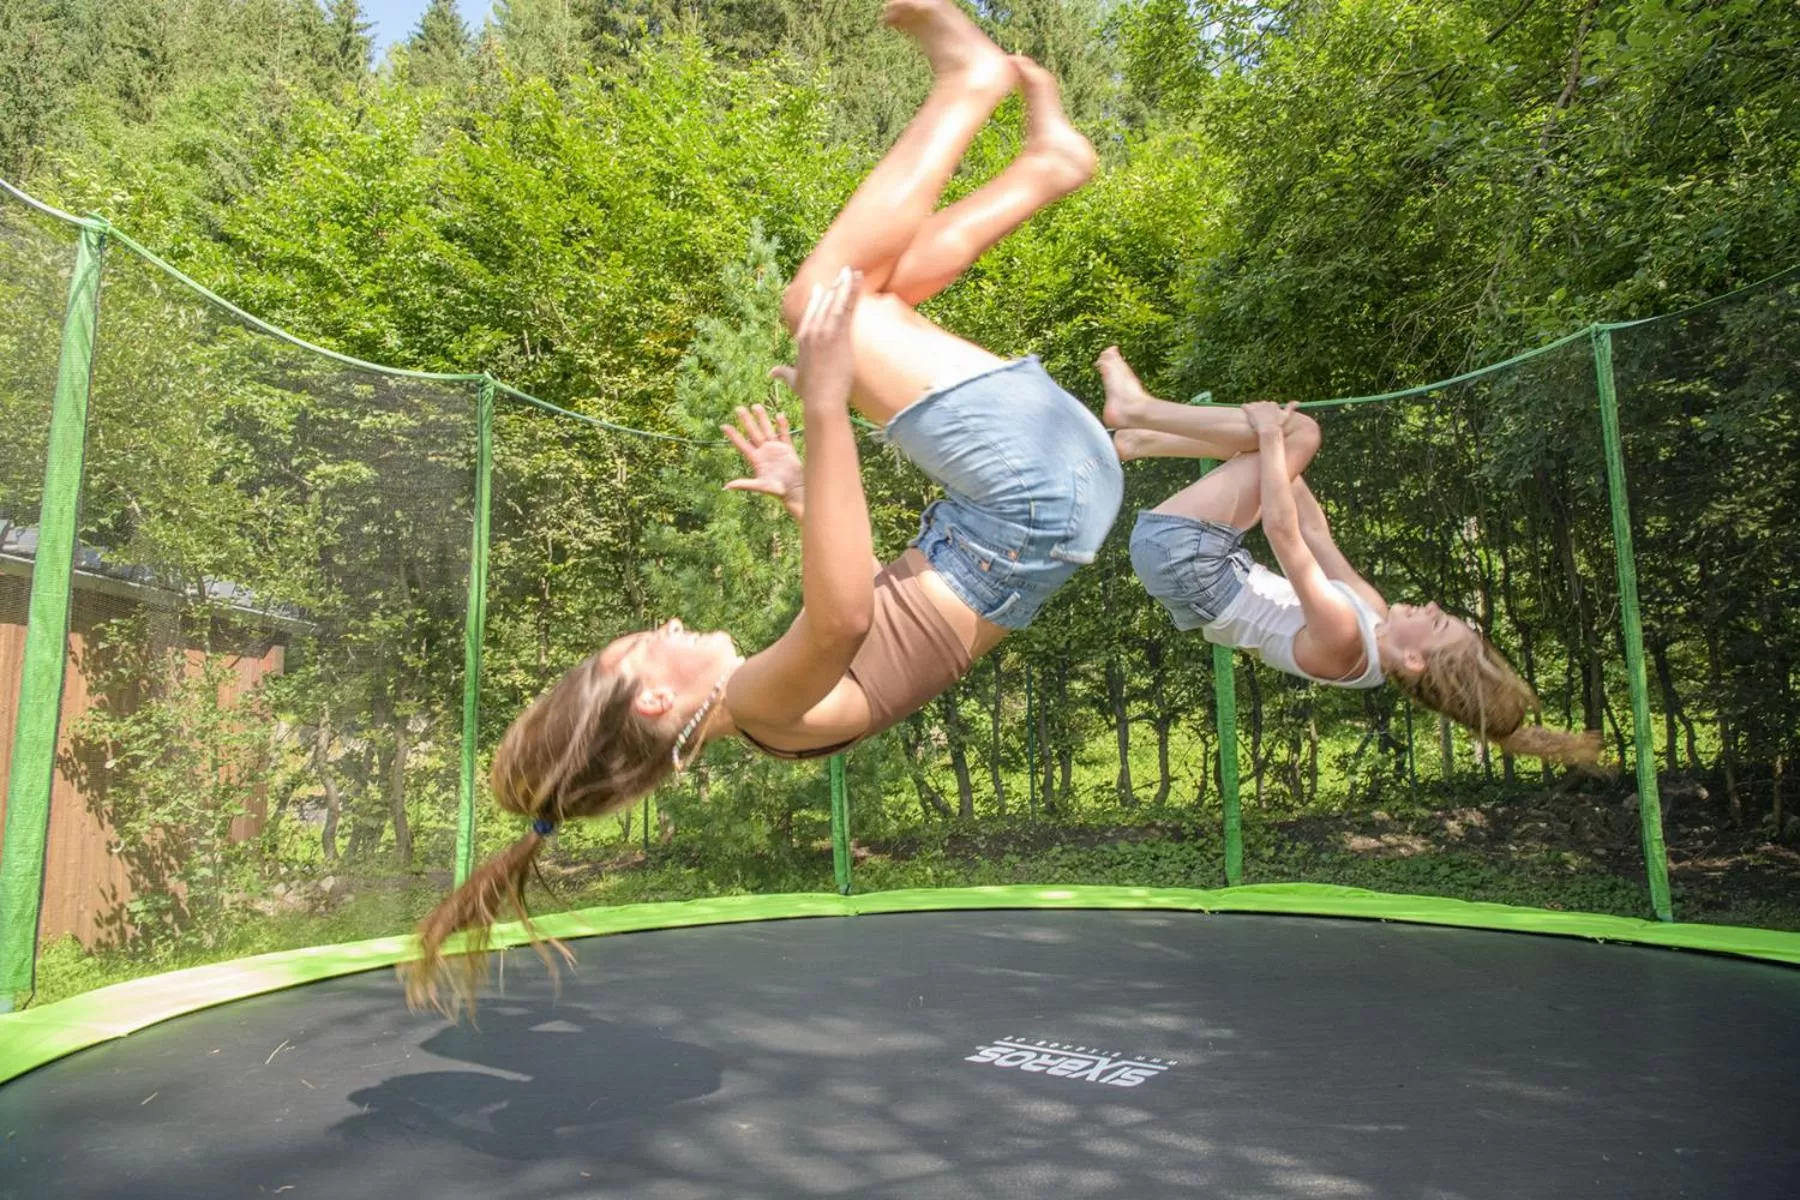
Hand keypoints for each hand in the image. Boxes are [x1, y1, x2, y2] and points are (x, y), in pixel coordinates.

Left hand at [722, 403, 803, 508]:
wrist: (795, 491)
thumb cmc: (777, 491)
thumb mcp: (760, 486)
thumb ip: (745, 484)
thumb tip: (727, 486)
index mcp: (756, 460)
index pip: (742, 444)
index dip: (733, 436)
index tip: (724, 426)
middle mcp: (764, 452)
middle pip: (753, 433)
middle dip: (746, 421)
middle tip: (738, 408)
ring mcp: (775, 449)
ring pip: (767, 430)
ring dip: (762, 418)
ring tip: (756, 405)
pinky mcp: (787, 449)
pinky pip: (784, 434)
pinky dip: (782, 425)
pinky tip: (778, 415)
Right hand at [772, 267, 859, 409]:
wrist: (821, 399)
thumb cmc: (810, 393)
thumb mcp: (794, 380)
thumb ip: (783, 373)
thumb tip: (772, 373)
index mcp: (802, 338)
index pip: (810, 312)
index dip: (817, 298)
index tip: (823, 287)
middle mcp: (811, 331)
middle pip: (823, 302)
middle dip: (834, 286)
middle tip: (844, 272)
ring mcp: (824, 331)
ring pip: (835, 301)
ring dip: (845, 284)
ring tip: (852, 270)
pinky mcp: (838, 335)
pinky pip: (846, 308)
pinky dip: (852, 292)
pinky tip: (857, 280)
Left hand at [1243, 400, 1298, 436]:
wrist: (1269, 432)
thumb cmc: (1278, 425)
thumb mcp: (1286, 416)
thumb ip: (1291, 407)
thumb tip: (1298, 402)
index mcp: (1273, 404)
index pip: (1269, 406)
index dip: (1268, 413)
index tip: (1267, 419)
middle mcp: (1265, 403)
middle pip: (1261, 405)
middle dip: (1260, 411)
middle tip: (1260, 421)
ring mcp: (1257, 406)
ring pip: (1253, 406)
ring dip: (1253, 411)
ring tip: (1254, 419)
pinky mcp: (1249, 409)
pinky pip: (1244, 406)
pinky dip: (1244, 409)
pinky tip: (1246, 414)